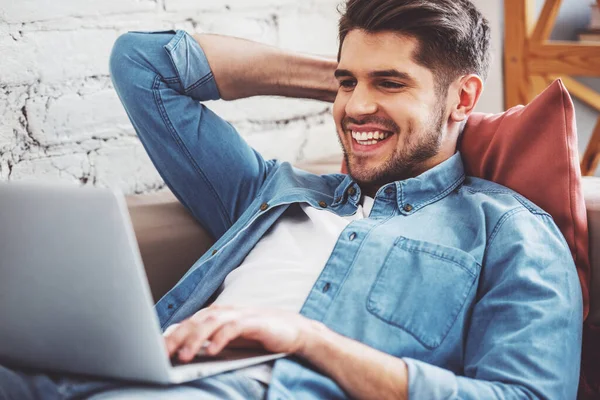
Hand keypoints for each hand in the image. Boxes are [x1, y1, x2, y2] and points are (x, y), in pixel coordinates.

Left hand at [163, 305, 315, 362]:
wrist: (293, 331)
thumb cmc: (258, 336)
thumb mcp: (230, 340)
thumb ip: (208, 341)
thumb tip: (179, 352)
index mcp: (216, 315)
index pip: (188, 323)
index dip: (170, 336)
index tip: (153, 352)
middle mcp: (225, 311)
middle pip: (195, 321)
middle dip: (177, 338)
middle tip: (161, 354)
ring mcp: (240, 314)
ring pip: (211, 323)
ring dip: (196, 339)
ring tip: (184, 356)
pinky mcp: (255, 321)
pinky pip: (234, 328)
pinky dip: (222, 338)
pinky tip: (213, 350)